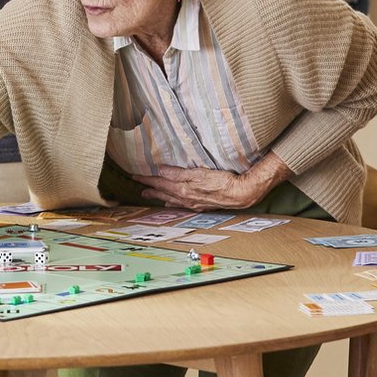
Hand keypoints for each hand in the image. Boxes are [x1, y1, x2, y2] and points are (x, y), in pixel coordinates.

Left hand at [131, 165, 256, 210]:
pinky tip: (173, 203)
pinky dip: (174, 203)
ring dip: (160, 196)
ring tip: (151, 195)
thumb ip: (179, 173)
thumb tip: (161, 171)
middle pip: (163, 192)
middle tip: (140, 188)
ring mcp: (193, 203)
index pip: (160, 182)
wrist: (241, 194)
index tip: (135, 176)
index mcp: (183, 189)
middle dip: (151, 189)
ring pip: (172, 199)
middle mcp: (186, 198)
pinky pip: (182, 204)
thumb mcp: (199, 173)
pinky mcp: (202, 205)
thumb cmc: (222, 182)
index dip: (146, 179)